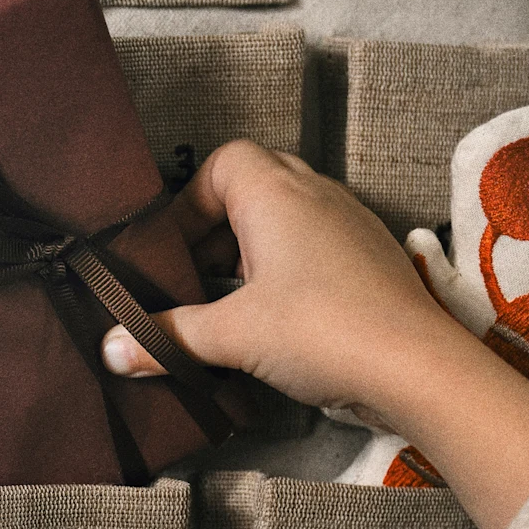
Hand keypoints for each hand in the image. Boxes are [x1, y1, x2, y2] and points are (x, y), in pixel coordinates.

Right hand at [102, 141, 450, 425]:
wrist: (416, 367)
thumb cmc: (323, 330)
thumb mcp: (233, 336)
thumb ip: (168, 338)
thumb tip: (112, 349)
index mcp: (276, 192)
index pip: (221, 162)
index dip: (188, 202)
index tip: (172, 251)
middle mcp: (316, 195)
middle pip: (253, 188)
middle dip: (217, 231)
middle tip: (195, 280)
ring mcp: (350, 226)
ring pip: (286, 223)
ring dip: (252, 257)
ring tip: (229, 308)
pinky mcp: (371, 261)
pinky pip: (315, 251)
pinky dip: (286, 276)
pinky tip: (276, 325)